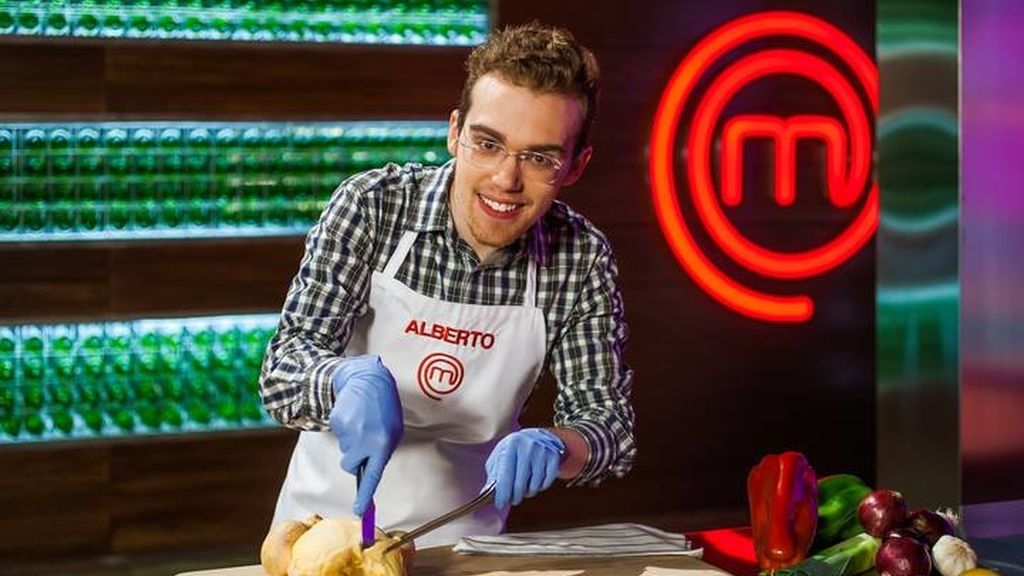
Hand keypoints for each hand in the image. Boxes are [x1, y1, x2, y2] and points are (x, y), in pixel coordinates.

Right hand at [328, 355, 402, 515]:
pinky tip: (353, 414)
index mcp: (383, 444)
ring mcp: (350, 431)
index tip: (359, 511)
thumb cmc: (383, 408)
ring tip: (362, 421)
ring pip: (344, 450)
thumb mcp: (392, 431)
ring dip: (351, 440)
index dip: (365, 495)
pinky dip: (345, 428)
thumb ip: (381, 452)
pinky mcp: (338, 421)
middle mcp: (366, 440)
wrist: (369, 380)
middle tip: (364, 438)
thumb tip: (367, 473)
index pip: (372, 476)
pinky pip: (339, 435)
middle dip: (354, 457)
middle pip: (350, 465)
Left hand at [485, 428, 564, 508]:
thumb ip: (493, 475)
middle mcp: (527, 447)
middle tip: (512, 500)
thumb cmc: (514, 449)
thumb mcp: (500, 456)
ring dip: (527, 493)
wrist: (536, 435)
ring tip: (524, 488)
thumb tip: (486, 494)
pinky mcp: (553, 457)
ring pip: (534, 486)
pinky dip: (539, 487)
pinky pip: (546, 483)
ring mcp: (542, 451)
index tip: (500, 504)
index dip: (502, 493)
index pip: (505, 475)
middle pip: (520, 484)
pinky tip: (535, 480)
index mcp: (511, 445)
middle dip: (514, 497)